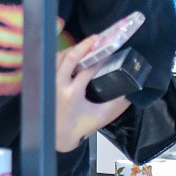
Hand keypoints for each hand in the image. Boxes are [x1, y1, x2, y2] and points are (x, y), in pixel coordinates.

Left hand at [56, 30, 131, 152]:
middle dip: (84, 46)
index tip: (109, 51)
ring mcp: (49, 83)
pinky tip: (71, 55)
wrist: (59, 137)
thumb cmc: (81, 126)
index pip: (88, 69)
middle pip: (70, 58)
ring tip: (85, 45)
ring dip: (72, 50)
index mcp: (72, 93)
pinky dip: (61, 56)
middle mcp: (58, 85)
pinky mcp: (44, 83)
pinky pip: (51, 64)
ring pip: (58, 58)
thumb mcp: (102, 116)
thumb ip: (118, 103)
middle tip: (96, 38)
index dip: (99, 59)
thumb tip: (131, 91)